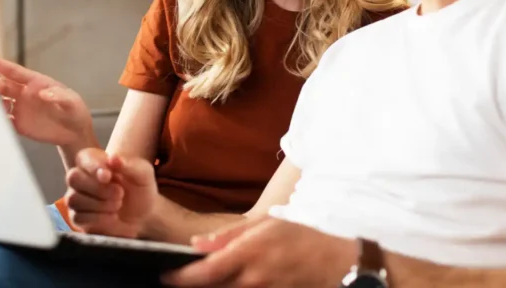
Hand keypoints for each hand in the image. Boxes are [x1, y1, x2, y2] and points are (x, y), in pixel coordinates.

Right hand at [0, 54, 94, 151]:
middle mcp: (23, 93)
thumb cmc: (75, 112)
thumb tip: (43, 93)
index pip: (13, 71)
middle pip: (2, 86)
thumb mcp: (72, 102)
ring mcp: (19, 108)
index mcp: (35, 82)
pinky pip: (2, 120)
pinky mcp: (18, 124)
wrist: (74, 133)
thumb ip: (59, 96)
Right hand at [65, 148, 157, 238]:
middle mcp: (81, 176)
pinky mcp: (77, 217)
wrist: (144, 215)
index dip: (94, 167)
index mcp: (94, 160)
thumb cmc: (141, 188)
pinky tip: (112, 216)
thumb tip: (113, 158)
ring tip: (118, 204)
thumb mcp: (143, 174)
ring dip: (100, 204)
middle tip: (120, 193)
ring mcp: (76, 197)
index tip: (109, 176)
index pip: (84, 158)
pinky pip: (78, 217)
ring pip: (74, 199)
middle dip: (98, 188)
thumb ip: (130, 165)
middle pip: (73, 178)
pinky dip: (99, 218)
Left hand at [163, 217, 356, 287]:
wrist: (339, 261)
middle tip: (183, 280)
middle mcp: (254, 281)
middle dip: (195, 285)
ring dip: (218, 287)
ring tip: (212, 280)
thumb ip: (228, 236)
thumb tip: (196, 244)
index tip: (166, 277)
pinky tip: (231, 284)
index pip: (204, 273)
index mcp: (249, 255)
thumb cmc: (301, 237)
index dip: (181, 278)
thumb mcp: (265, 223)